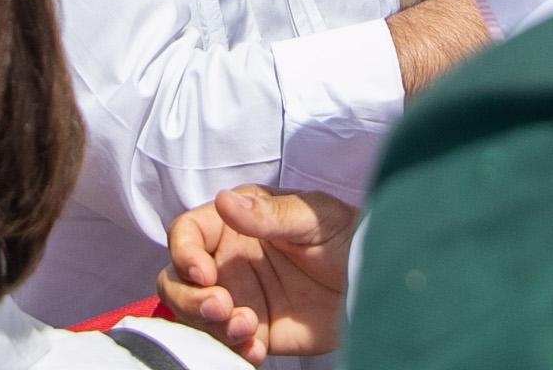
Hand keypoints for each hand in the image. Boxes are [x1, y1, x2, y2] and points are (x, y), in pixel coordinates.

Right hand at [156, 187, 357, 364]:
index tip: (202, 272)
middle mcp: (229, 260)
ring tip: (249, 327)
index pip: (187, 233)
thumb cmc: (347, 236)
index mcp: (236, 222)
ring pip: (194, 315)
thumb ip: (269, 215)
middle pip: (177, 280)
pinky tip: (257, 348)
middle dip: (189, 298)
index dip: (183, 252)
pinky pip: (225, 345)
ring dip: (211, 327)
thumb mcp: (313, 219)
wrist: (374, 282)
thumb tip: (225, 201)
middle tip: (222, 307)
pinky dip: (233, 351)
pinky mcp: (254, 330)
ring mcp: (239, 296)